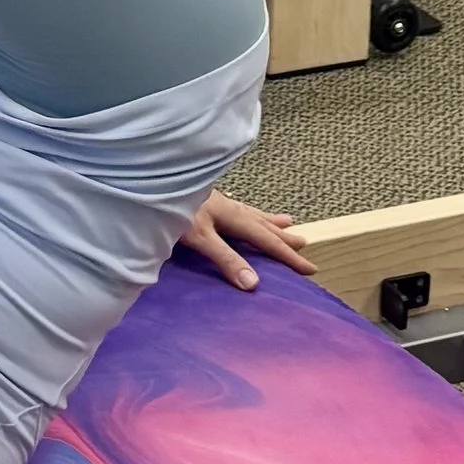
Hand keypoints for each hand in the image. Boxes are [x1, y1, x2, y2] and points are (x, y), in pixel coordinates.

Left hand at [177, 190, 315, 290]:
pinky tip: (241, 209)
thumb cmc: (173, 208)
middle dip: (283, 237)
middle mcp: (230, 208)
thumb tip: (254, 284)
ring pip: (252, 214)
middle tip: (305, 244)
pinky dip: (248, 212)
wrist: (152, 180)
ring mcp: (218, 201)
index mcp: (233, 217)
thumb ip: (226, 259)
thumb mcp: (200, 238)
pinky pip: (237, 208)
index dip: (288, 256)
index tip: (310, 269)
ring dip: (269, 222)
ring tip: (288, 222)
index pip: (267, 240)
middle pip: (263, 225)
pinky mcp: (205, 199)